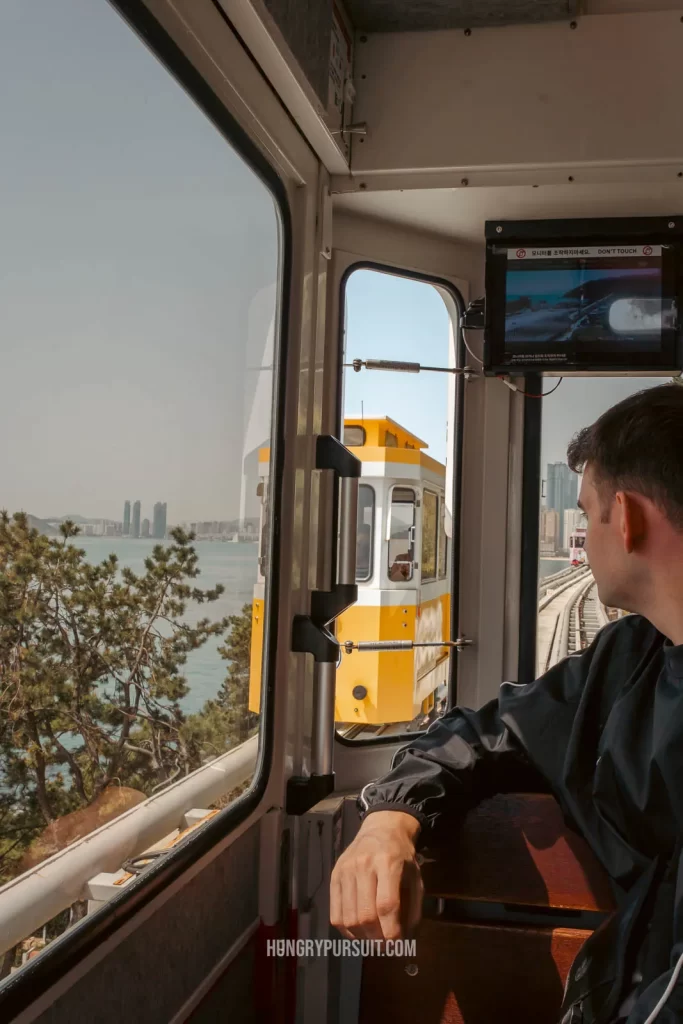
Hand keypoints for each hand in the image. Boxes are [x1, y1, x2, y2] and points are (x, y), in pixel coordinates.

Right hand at [330, 810, 423, 941]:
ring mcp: (345, 870)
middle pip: (365, 915)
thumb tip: (405, 942)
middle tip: (386, 947)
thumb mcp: (416, 878)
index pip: (387, 905)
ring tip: (373, 940)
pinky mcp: (334, 876)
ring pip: (348, 918)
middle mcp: (363, 865)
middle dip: (377, 940)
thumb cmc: (401, 856)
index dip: (391, 932)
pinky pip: (335, 914)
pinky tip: (358, 932)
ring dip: (362, 939)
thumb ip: (413, 910)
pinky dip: (347, 931)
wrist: (380, 829)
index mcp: (388, 863)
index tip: (397, 946)